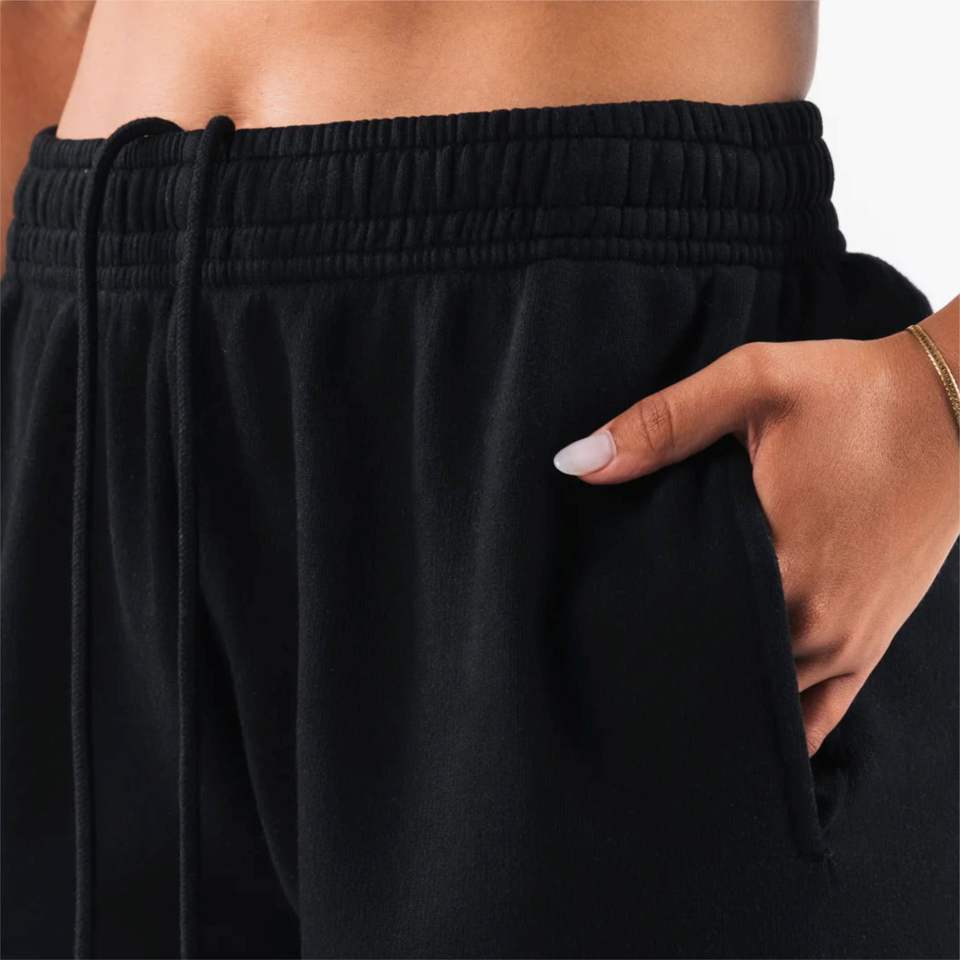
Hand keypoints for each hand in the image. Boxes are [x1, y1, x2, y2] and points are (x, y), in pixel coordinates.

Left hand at [552, 319, 959, 755]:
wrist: (958, 405)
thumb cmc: (854, 393)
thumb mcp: (752, 383)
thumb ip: (661, 424)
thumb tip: (574, 462)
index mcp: (775, 563)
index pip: (678, 624)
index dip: (632, 629)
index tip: (593, 632)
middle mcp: (812, 621)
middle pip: (715, 666)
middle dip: (669, 664)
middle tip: (617, 664)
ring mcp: (847, 642)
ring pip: (762, 698)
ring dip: (717, 692)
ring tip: (664, 693)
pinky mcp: (872, 643)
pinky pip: (820, 714)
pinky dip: (778, 723)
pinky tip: (737, 731)